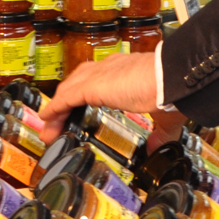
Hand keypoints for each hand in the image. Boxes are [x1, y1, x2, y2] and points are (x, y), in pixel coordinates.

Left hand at [37, 51, 160, 142]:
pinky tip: (46, 119)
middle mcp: (109, 68)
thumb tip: (158, 150)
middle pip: (77, 83)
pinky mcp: (92, 86)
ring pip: (68, 90)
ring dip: (57, 110)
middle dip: (66, 102)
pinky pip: (65, 98)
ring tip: (49, 129)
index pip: (98, 79)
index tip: (79, 110)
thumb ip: (158, 135)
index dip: (85, 93)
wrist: (171, 78)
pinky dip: (54, 109)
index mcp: (126, 72)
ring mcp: (98, 75)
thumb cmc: (171, 90)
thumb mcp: (164, 117)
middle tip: (58, 123)